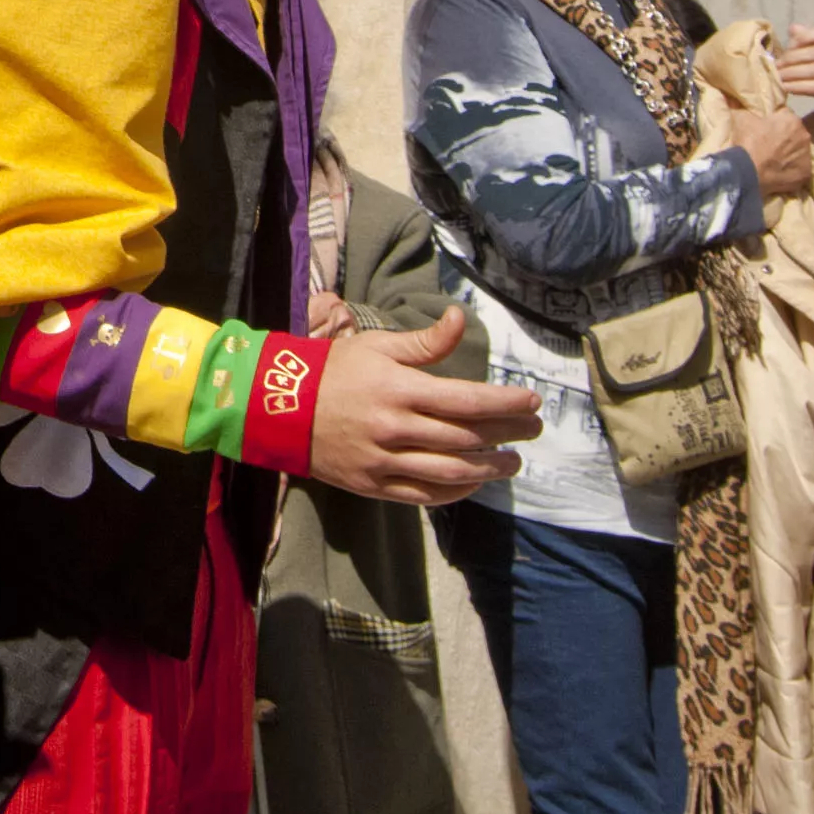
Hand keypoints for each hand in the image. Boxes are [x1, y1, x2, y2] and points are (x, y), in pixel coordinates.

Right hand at [299, 309, 540, 504]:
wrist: (280, 408)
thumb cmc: (333, 371)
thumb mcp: (376, 346)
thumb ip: (424, 341)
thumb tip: (461, 317)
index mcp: (398, 389)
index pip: (467, 400)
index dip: (505, 403)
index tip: (532, 402)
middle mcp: (395, 427)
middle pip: (466, 437)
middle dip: (508, 434)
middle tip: (533, 430)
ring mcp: (384, 461)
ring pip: (451, 472)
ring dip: (489, 469)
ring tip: (513, 462)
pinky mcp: (374, 486)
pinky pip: (424, 495)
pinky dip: (456, 491)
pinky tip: (474, 481)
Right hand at [730, 100, 813, 201]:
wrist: (749, 172)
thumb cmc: (748, 142)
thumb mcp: (740, 117)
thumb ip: (740, 105)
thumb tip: (731, 95)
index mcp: (792, 119)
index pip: (784, 115)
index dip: (773, 121)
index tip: (764, 127)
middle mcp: (804, 135)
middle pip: (794, 133)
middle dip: (784, 136)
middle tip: (768, 143)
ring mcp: (807, 156)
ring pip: (798, 150)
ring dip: (789, 152)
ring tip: (773, 159)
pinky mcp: (805, 173)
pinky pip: (799, 168)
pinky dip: (791, 169)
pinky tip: (779, 171)